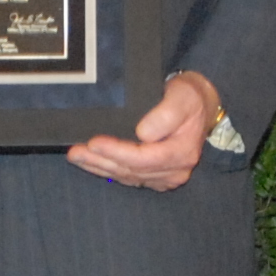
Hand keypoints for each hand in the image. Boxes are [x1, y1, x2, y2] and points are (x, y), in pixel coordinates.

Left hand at [68, 71, 217, 191]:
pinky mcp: (156, 177)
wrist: (201, 106)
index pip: (143, 158)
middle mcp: (175, 171)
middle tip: (75, 151)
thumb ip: (165, 114)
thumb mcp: (183, 97)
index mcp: (182, 153)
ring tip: (76, 156)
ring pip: (127, 176)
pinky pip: (129, 177)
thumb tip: (143, 133)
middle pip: (132, 170)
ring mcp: (165, 176)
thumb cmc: (190, 98)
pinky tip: (91, 164)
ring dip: (99, 167)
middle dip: (101, 161)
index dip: (117, 152)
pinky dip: (108, 170)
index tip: (94, 142)